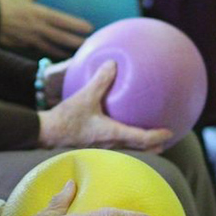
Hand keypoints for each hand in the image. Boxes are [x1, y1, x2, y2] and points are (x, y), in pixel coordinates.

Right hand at [0, 0, 92, 57]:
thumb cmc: (5, 3)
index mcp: (39, 13)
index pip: (62, 20)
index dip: (76, 25)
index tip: (89, 28)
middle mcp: (37, 28)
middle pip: (61, 37)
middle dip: (76, 41)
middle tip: (89, 45)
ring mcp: (31, 39)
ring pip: (52, 46)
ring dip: (65, 50)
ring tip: (78, 54)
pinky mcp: (24, 45)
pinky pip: (41, 50)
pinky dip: (51, 52)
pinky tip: (58, 55)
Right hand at [37, 61, 170, 152]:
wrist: (46, 134)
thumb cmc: (66, 119)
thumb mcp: (84, 96)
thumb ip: (100, 80)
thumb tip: (113, 64)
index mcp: (113, 133)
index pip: (142, 138)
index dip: (158, 136)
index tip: (170, 132)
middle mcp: (111, 145)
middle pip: (139, 151)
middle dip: (154, 147)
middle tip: (164, 141)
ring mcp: (101, 150)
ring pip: (128, 152)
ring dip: (140, 148)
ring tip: (147, 143)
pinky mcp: (92, 149)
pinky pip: (114, 148)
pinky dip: (124, 144)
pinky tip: (115, 133)